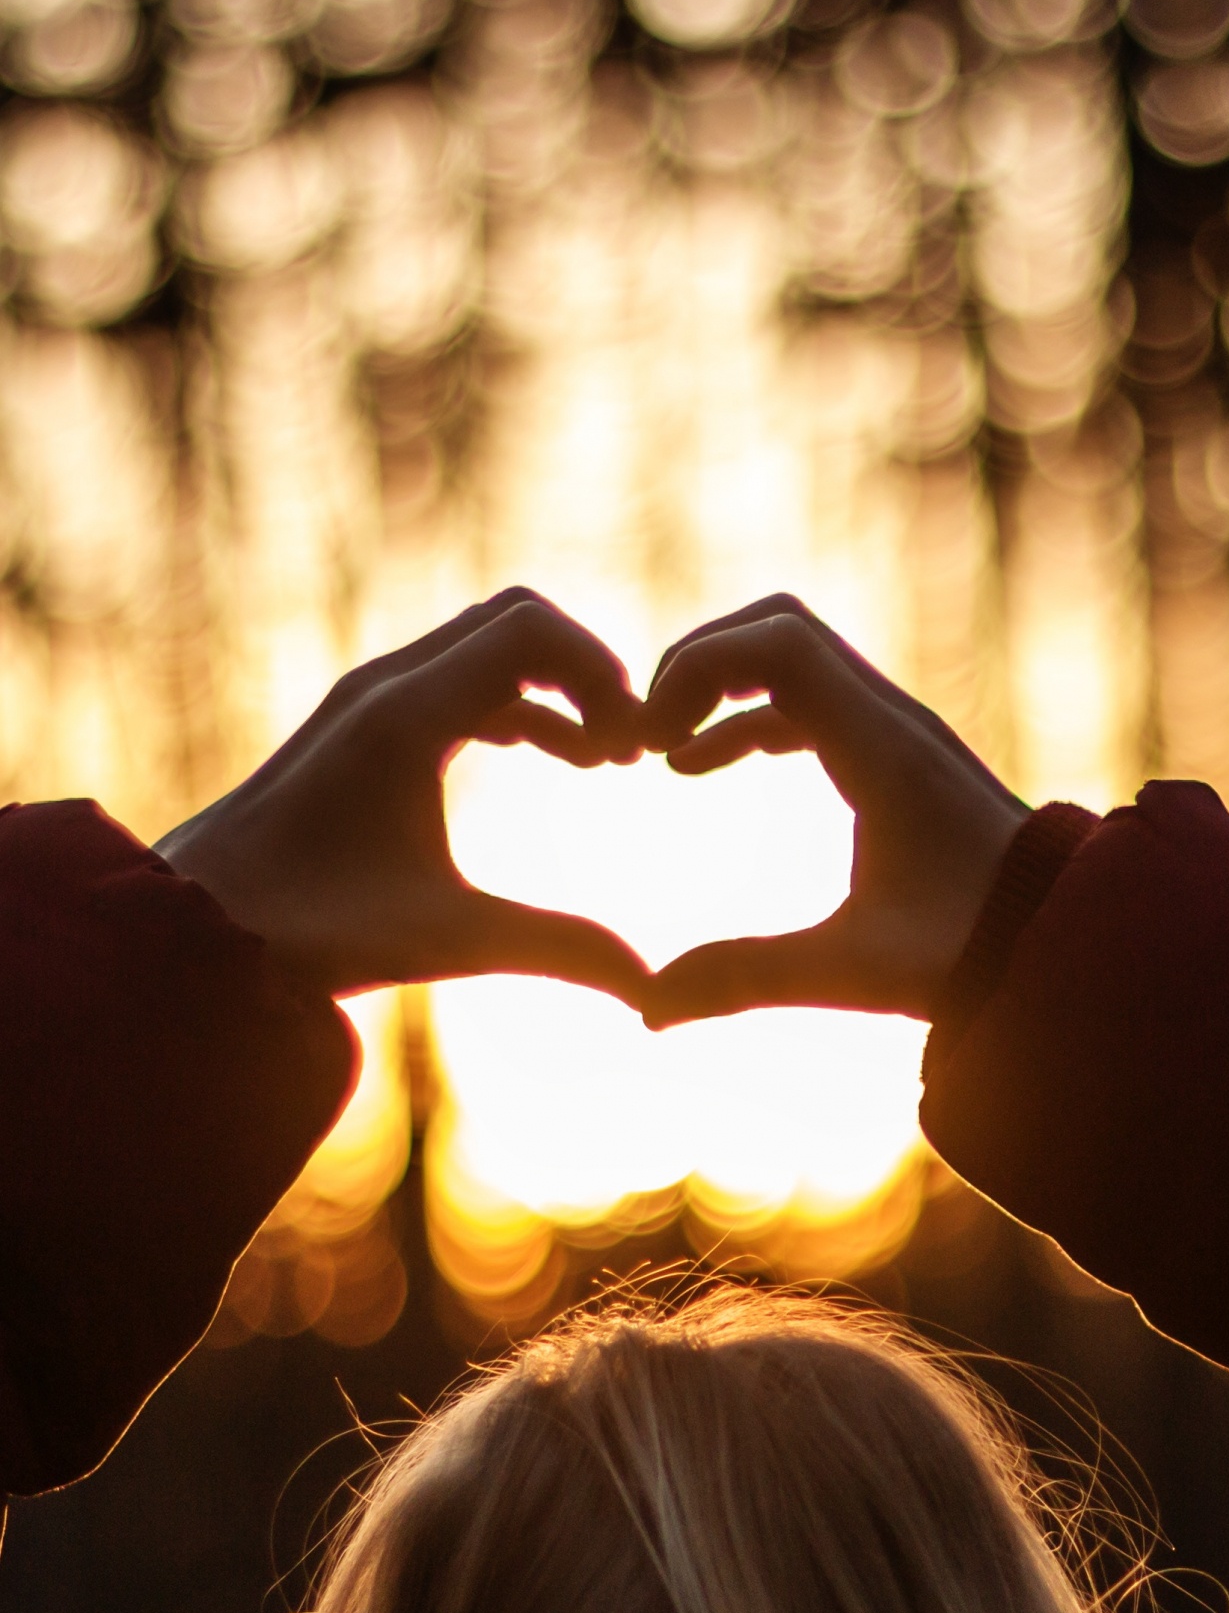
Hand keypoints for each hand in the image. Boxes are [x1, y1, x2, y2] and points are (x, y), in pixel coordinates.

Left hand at [155, 590, 648, 1002]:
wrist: (192, 927)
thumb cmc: (310, 931)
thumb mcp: (447, 939)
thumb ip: (558, 951)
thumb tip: (652, 989)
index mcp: (405, 714)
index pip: (530, 628)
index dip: (602, 672)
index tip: (636, 748)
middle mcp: (384, 687)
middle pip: (514, 623)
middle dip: (586, 673)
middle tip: (630, 751)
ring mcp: (366, 703)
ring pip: (484, 651)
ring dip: (553, 691)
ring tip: (603, 763)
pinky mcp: (357, 730)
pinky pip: (455, 684)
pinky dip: (514, 706)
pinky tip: (551, 762)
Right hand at [638, 595, 1028, 1027]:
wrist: (1071, 944)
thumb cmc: (973, 955)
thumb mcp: (853, 970)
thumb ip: (746, 979)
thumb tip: (647, 1009)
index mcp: (882, 748)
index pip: (777, 643)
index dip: (697, 667)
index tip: (649, 739)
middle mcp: (893, 719)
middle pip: (778, 628)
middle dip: (699, 666)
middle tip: (643, 734)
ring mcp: (898, 732)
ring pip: (793, 660)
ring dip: (721, 691)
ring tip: (661, 754)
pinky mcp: (899, 757)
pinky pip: (809, 701)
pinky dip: (748, 718)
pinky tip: (702, 768)